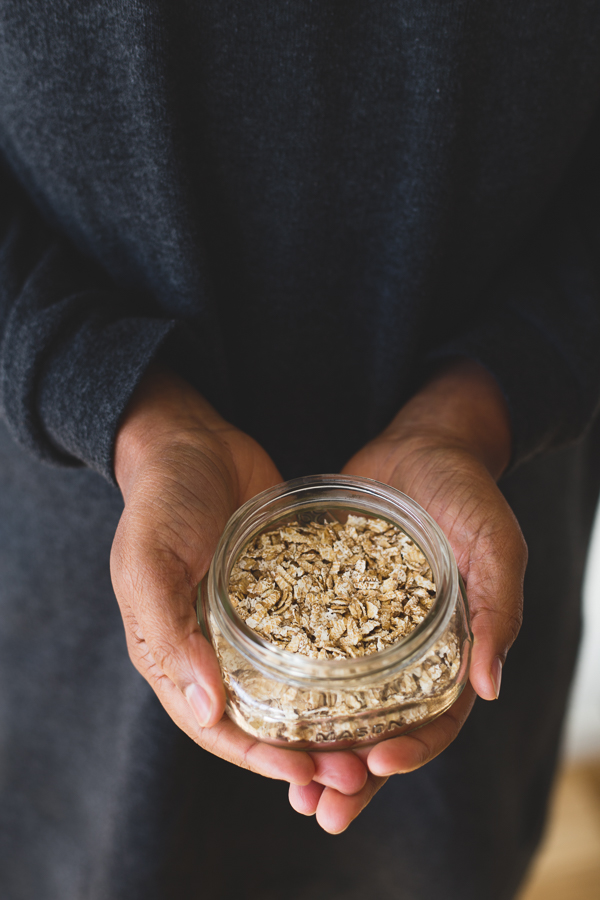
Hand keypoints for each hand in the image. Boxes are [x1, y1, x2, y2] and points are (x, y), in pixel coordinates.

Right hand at [110, 366, 367, 806]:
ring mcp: (255, 621)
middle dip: (307, 752)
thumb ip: (169, 633)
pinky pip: (316, 636)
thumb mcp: (150, 563)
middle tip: (357, 771)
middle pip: (264, 718)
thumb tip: (206, 708)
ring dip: (331, 720)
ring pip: (295, 687)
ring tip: (376, 739)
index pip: (217, 726)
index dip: (260, 758)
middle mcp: (216, 647)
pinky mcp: (287, 591)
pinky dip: (342, 663)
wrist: (192, 440)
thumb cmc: (161, 500)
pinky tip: (382, 677)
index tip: (306, 779)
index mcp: (175, 652)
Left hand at [290, 359, 526, 825]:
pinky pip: (309, 654)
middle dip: (353, 773)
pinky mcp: (328, 604)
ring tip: (284, 780)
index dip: (411, 749)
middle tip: (320, 809)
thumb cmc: (466, 491)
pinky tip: (259, 704)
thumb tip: (489, 687)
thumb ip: (498, 608)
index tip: (376, 765)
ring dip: (316, 746)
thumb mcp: (494, 542)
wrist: (420, 445)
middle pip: (382, 727)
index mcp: (455, 650)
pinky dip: (291, 686)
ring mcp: (365, 631)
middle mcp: (408, 652)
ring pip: (341, 704)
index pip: (436, 719)